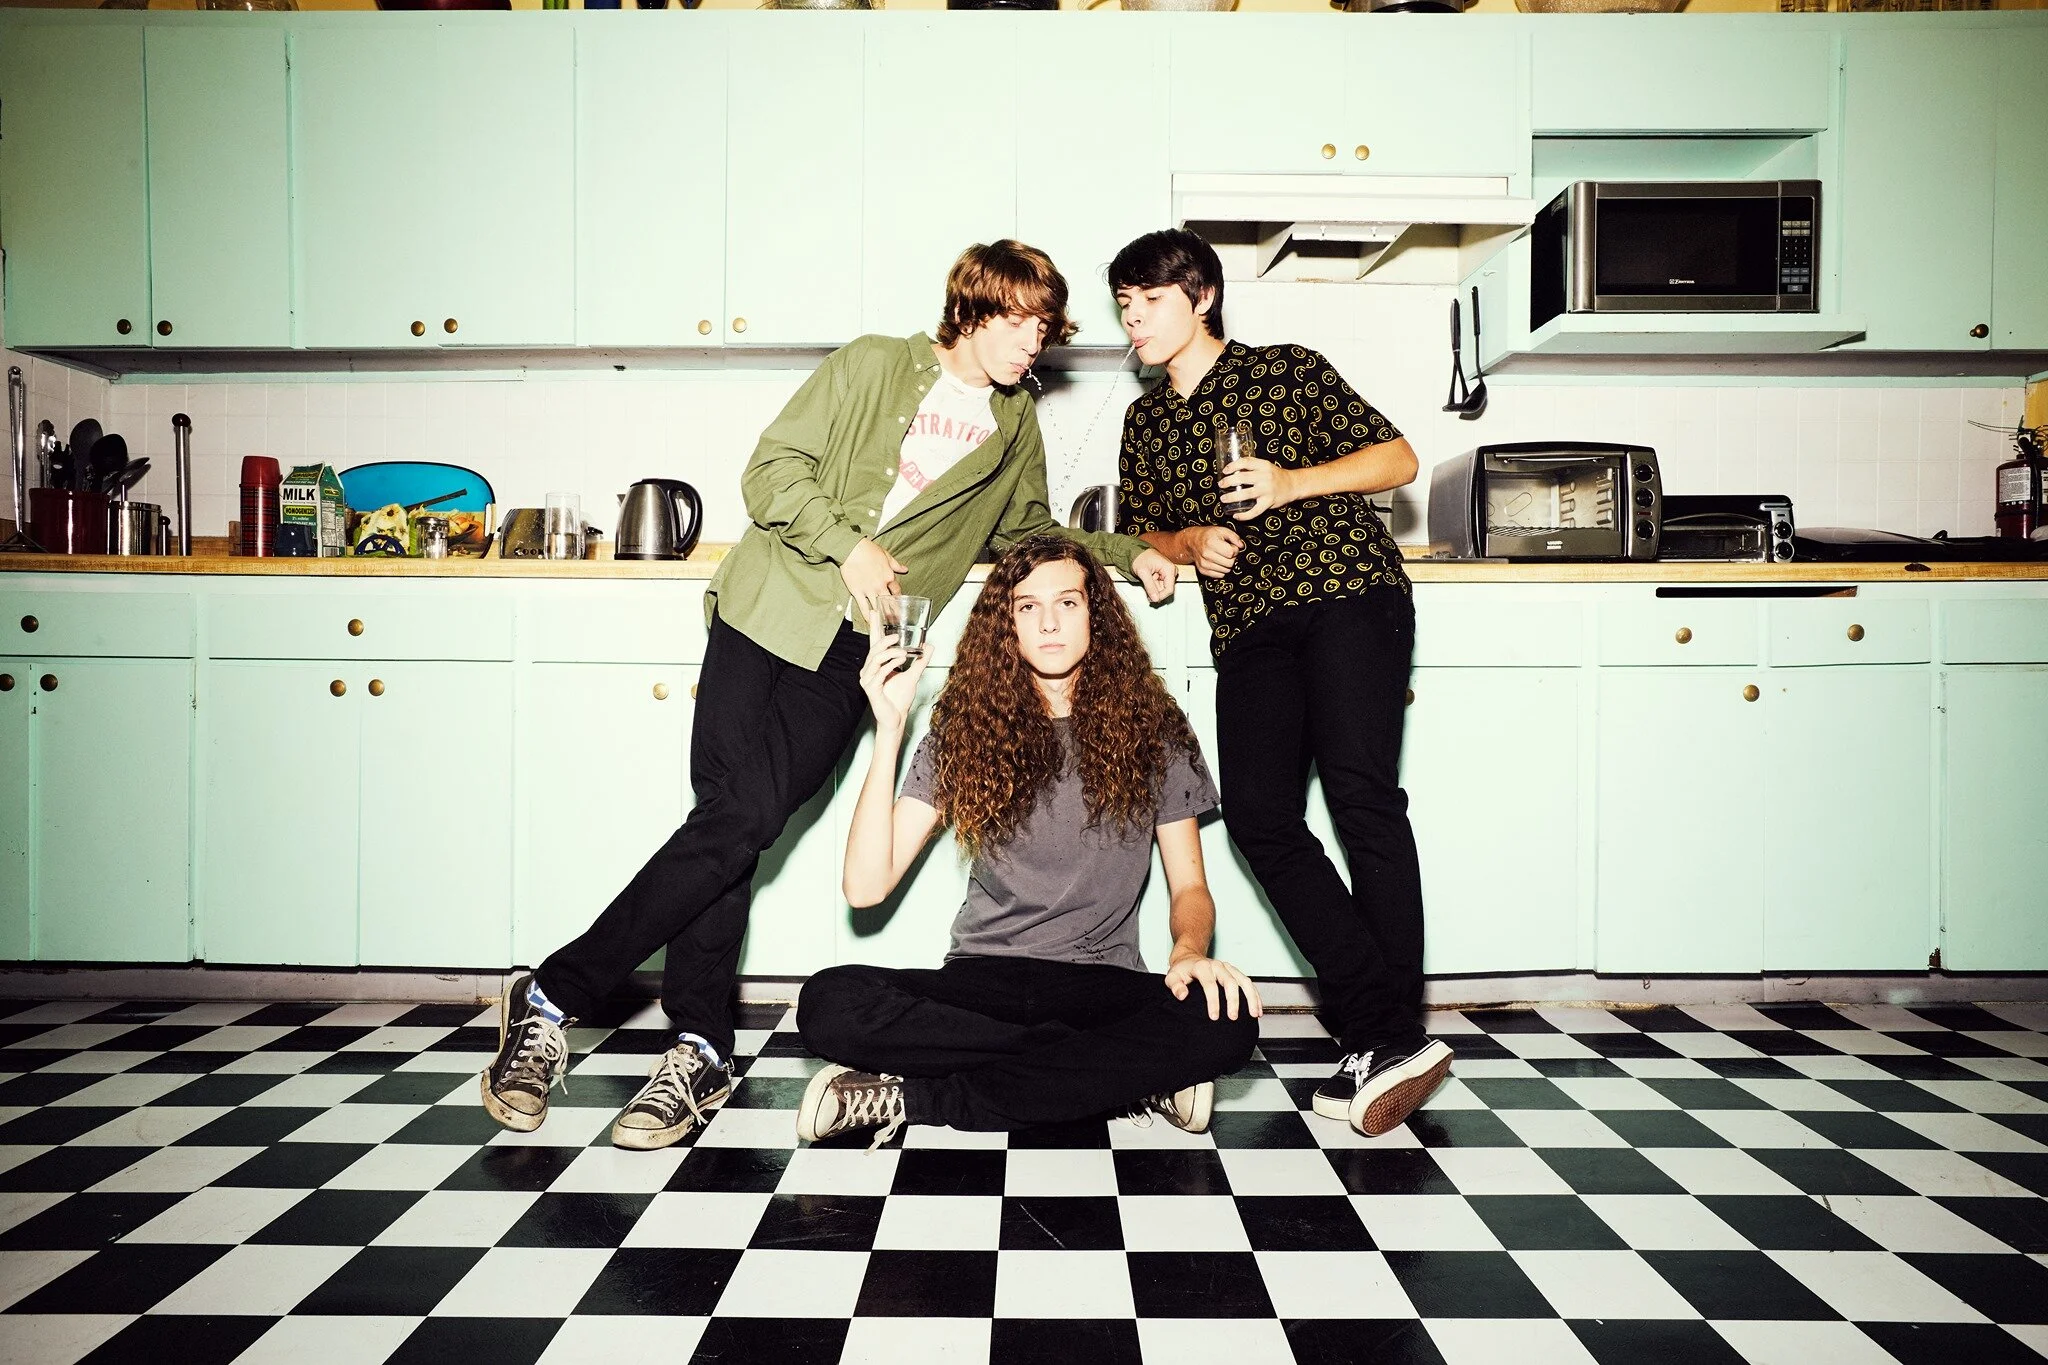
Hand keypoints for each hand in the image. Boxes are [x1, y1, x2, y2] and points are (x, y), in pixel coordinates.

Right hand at [840, 538, 908, 618]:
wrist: (852, 549)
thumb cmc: (868, 549)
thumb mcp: (886, 555)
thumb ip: (896, 564)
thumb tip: (905, 569)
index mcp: (888, 576)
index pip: (897, 591)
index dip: (899, 599)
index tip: (901, 605)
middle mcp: (880, 585)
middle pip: (890, 602)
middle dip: (894, 612)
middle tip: (898, 621)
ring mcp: (869, 590)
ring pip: (878, 607)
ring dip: (883, 616)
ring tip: (887, 625)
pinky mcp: (857, 592)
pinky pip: (863, 607)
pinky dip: (867, 615)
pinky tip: (870, 622)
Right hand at [855, 599, 927, 732]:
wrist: (896, 719)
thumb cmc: (900, 700)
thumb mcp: (913, 676)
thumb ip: (920, 662)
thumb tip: (929, 647)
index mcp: (877, 665)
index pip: (874, 642)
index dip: (874, 627)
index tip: (875, 611)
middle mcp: (869, 670)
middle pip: (874, 649)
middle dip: (884, 639)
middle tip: (898, 637)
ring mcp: (868, 679)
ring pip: (875, 658)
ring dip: (890, 652)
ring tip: (904, 652)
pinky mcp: (870, 688)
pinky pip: (878, 672)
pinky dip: (889, 665)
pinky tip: (899, 661)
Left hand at [1131, 547, 1176, 602]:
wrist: (1135, 551)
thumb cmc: (1139, 557)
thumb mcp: (1143, 572)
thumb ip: (1150, 586)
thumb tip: (1155, 599)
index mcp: (1169, 568)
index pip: (1169, 589)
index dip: (1161, 596)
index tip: (1152, 599)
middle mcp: (1170, 571)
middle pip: (1166, 589)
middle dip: (1156, 593)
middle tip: (1146, 591)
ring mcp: (1167, 573)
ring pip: (1162, 588)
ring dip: (1154, 590)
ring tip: (1145, 583)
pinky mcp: (1163, 575)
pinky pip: (1160, 585)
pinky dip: (1153, 587)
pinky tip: (1147, 583)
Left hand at [1164, 953, 1263, 1021]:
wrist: (1189, 958)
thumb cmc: (1182, 970)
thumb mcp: (1172, 977)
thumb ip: (1175, 986)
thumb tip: (1182, 995)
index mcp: (1202, 967)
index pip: (1210, 984)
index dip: (1213, 1001)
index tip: (1214, 1016)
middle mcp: (1217, 966)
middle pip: (1230, 982)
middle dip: (1233, 1001)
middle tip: (1233, 1017)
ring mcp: (1228, 968)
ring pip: (1243, 981)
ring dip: (1250, 997)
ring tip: (1253, 1014)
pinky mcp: (1234, 972)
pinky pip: (1248, 983)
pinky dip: (1255, 995)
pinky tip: (1257, 1008)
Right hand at [1185, 526, 1243, 578]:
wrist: (1193, 541)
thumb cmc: (1208, 535)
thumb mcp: (1222, 530)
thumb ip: (1234, 537)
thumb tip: (1241, 546)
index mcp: (1211, 543)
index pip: (1231, 553)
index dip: (1235, 549)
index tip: (1232, 546)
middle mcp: (1206, 554)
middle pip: (1230, 563)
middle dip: (1232, 558)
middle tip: (1228, 552)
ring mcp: (1204, 564)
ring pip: (1226, 570)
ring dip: (1227, 564)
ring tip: (1222, 556)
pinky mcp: (1203, 570)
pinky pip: (1219, 575)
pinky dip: (1222, 570)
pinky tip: (1218, 562)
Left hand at [1218, 456, 1294, 520]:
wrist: (1293, 484)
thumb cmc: (1276, 476)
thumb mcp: (1266, 466)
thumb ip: (1252, 467)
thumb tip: (1232, 470)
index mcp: (1263, 465)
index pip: (1245, 462)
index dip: (1233, 466)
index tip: (1225, 471)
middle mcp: (1265, 476)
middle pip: (1242, 478)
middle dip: (1228, 482)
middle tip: (1221, 484)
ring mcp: (1267, 490)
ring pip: (1245, 494)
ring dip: (1232, 497)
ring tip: (1223, 499)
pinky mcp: (1269, 502)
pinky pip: (1254, 511)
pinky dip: (1244, 515)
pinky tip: (1236, 516)